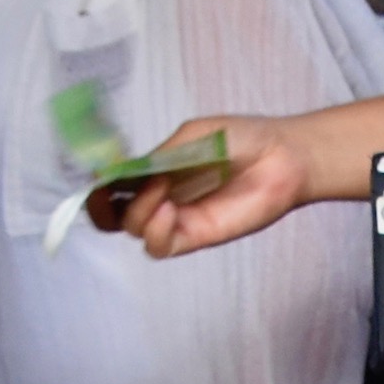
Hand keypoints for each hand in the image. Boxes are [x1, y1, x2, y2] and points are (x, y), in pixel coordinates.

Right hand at [113, 118, 309, 256]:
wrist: (284, 155)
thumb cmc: (244, 139)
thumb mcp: (192, 137)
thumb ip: (159, 157)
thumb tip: (121, 170)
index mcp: (157, 170)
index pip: (113, 187)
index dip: (98, 185)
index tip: (98, 173)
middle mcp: (163, 196)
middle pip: (114, 216)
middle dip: (102, 207)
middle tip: (110, 192)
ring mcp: (180, 218)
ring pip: (135, 231)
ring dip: (137, 212)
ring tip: (162, 191)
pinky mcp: (199, 236)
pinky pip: (161, 246)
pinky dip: (156, 230)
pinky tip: (170, 209)